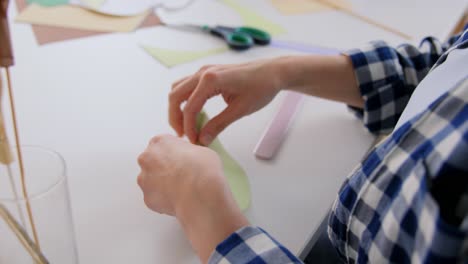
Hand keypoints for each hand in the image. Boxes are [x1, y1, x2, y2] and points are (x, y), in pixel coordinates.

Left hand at [137, 135, 247, 262]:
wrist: (202, 196)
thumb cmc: (205, 172)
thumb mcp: (204, 150)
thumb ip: (193, 150)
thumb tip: (196, 154)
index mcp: (160, 143)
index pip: (163, 143)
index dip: (175, 151)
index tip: (182, 158)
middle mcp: (148, 160)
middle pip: (154, 161)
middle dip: (167, 167)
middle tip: (185, 174)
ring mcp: (146, 181)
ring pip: (154, 180)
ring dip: (165, 183)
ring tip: (185, 190)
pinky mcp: (149, 199)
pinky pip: (157, 197)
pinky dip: (166, 199)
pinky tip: (182, 200)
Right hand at [169, 59, 283, 144]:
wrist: (273, 72)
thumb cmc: (261, 88)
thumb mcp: (240, 110)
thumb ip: (219, 124)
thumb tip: (202, 139)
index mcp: (211, 79)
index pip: (190, 107)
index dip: (189, 127)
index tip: (194, 141)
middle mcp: (203, 72)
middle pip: (175, 95)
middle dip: (176, 118)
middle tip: (184, 136)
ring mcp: (204, 71)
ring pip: (178, 89)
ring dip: (178, 108)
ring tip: (186, 127)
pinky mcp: (207, 73)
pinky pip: (187, 86)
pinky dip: (185, 101)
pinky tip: (193, 114)